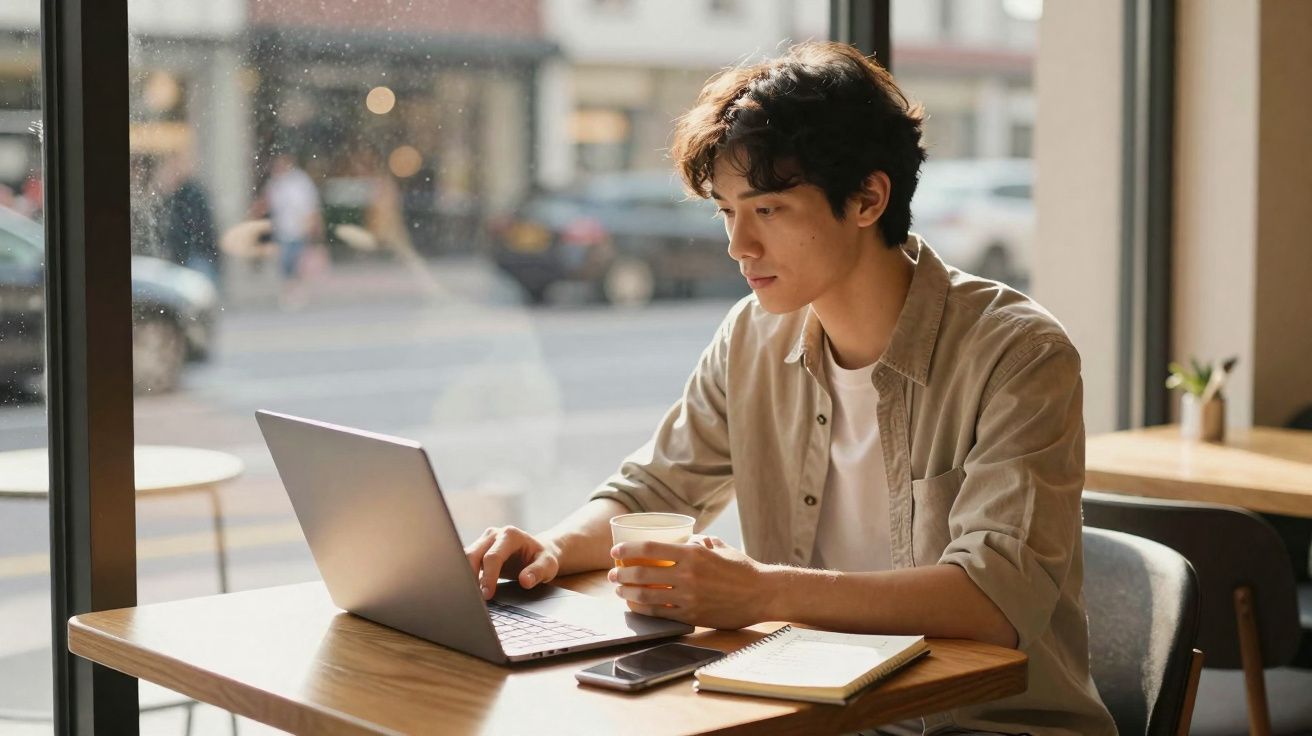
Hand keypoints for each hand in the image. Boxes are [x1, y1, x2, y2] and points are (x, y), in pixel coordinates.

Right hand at [463, 526, 561, 599]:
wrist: (538, 552)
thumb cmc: (543, 558)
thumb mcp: (548, 565)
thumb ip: (538, 572)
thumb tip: (525, 581)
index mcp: (510, 535)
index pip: (493, 557)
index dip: (488, 577)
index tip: (487, 595)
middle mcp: (494, 534)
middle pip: (473, 555)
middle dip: (470, 577)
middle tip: (475, 599)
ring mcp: (484, 541)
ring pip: (465, 557)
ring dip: (465, 576)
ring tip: (470, 596)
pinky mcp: (478, 550)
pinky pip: (465, 561)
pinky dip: (465, 576)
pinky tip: (469, 590)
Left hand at [607, 535, 771, 629]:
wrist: (763, 594)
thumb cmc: (743, 569)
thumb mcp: (720, 548)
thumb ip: (700, 543)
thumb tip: (685, 540)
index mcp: (694, 554)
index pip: (650, 549)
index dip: (628, 550)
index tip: (616, 551)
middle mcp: (688, 575)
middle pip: (643, 573)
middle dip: (621, 574)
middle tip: (612, 574)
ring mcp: (689, 598)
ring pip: (647, 596)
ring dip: (627, 593)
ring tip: (619, 591)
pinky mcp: (692, 616)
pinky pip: (660, 613)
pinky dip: (643, 610)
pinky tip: (635, 606)